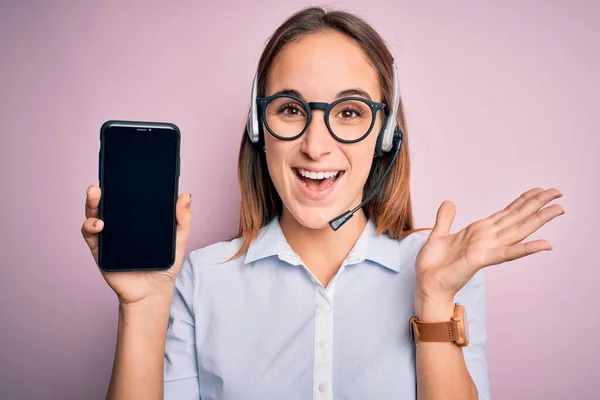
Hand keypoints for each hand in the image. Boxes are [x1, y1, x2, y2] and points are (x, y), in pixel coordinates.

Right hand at [81, 185, 192, 304]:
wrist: (154, 291)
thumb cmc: (164, 264)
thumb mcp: (178, 239)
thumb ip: (183, 219)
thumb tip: (186, 195)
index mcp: (135, 218)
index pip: (126, 196)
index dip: (121, 182)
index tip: (120, 168)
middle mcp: (119, 224)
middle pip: (106, 202)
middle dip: (100, 189)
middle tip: (101, 180)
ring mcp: (108, 236)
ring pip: (94, 214)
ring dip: (91, 203)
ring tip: (96, 195)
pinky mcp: (100, 251)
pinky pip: (90, 235)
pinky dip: (90, 227)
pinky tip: (99, 224)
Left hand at [414, 188, 563, 318]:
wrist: (427, 283)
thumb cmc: (434, 264)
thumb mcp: (439, 234)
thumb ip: (445, 219)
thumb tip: (449, 202)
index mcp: (479, 231)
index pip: (507, 213)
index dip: (523, 201)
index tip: (540, 189)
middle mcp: (487, 238)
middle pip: (517, 218)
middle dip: (537, 204)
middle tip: (558, 191)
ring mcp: (486, 249)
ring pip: (517, 231)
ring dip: (538, 220)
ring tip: (558, 209)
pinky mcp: (480, 259)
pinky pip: (507, 253)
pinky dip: (526, 249)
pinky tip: (544, 244)